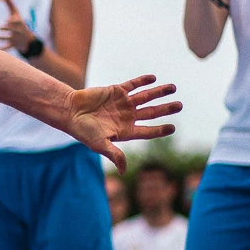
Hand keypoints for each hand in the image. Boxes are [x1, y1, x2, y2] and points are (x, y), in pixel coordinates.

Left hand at [0, 0, 37, 53]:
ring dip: (3, 38)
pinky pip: (8, 47)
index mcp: (19, 23)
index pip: (17, 22)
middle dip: (8, 28)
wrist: (28, 39)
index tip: (7, 20)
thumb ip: (10, 3)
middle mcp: (19, 31)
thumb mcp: (16, 13)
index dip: (12, 21)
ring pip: (10, 38)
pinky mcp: (14, 45)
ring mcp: (17, 38)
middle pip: (14, 30)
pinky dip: (3, 48)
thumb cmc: (19, 23)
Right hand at [62, 75, 180, 172]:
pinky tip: (153, 78)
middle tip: (179, 105)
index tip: (172, 127)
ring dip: (159, 92)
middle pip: (151, 112)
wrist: (70, 112)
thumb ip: (114, 155)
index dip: (160, 129)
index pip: (147, 131)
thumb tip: (124, 171)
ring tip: (173, 87)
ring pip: (145, 97)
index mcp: (125, 131)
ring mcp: (122, 103)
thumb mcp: (100, 144)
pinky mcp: (116, 91)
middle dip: (166, 108)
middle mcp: (127, 117)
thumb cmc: (83, 131)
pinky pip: (133, 85)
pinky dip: (143, 81)